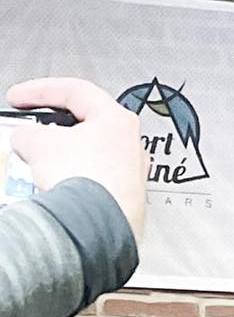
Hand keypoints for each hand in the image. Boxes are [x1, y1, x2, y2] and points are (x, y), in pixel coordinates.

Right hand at [7, 77, 147, 240]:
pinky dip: (71, 179)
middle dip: (49, 130)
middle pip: (82, 126)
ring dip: (59, 157)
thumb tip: (26, 138)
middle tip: (28, 134)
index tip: (19, 96)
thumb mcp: (39, 144)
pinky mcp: (124, 197)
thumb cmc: (86, 181)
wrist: (99, 226)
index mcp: (117, 119)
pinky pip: (92, 180)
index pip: (76, 91)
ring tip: (38, 166)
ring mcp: (131, 172)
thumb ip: (29, 133)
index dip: (40, 90)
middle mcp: (131, 144)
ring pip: (87, 155)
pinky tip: (57, 188)